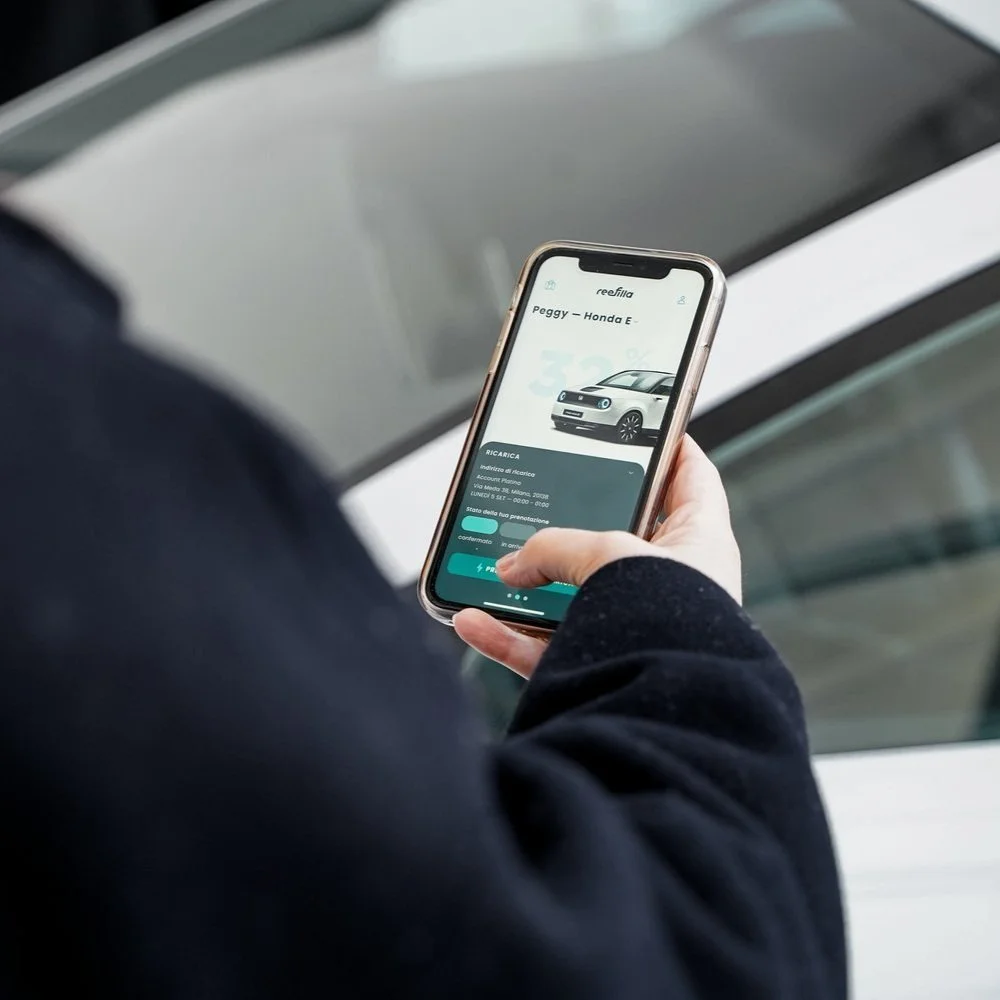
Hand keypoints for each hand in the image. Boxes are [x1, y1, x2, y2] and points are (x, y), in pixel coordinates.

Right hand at [454, 436, 740, 678]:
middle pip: (621, 541)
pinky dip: (508, 637)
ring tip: (495, 569)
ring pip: (576, 600)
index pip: (693, 480)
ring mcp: (638, 630)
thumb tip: (510, 567)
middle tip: (551, 502)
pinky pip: (548, 649)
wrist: (663, 702)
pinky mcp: (604, 669)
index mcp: (700, 543)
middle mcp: (675, 587)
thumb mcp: (607, 553)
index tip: (651, 430)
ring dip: (531, 589)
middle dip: (582, 526)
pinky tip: (474, 621)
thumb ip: (553, 548)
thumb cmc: (672, 623)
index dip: (673, 448)